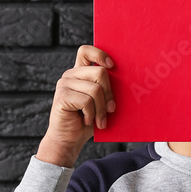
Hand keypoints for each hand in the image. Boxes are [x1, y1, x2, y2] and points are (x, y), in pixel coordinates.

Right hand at [36, 45, 115, 167]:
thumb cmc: (87, 121)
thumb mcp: (100, 103)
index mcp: (79, 73)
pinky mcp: (62, 97)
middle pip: (99, 72)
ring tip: (100, 121)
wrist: (69, 140)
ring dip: (101, 109)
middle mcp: (70, 75)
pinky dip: (92, 114)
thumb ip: (105, 89)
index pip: (86, 51)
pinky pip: (86, 101)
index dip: (100, 54)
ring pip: (95, 89)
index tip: (112, 66)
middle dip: (109, 94)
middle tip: (111, 110)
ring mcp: (64, 85)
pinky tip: (88, 121)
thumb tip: (128, 81)